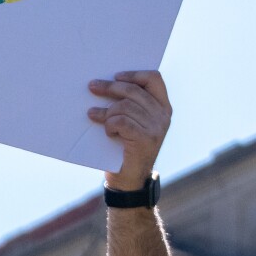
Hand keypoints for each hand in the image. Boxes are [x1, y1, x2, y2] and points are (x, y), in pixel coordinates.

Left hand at [88, 70, 171, 189]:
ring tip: (94, 116)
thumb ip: (130, 104)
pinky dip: (110, 124)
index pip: (154, 79)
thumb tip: (106, 83)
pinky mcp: (145, 139)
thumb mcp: (132, 122)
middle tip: (92, 87)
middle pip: (134, 90)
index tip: (116, 76)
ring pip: (124, 106)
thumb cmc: (125, 148)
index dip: (134, 74)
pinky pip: (121, 121)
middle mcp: (163, 116)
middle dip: (110, 87)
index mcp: (163, 108)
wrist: (129, 180)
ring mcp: (156, 128)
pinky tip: (107, 132)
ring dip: (106, 111)